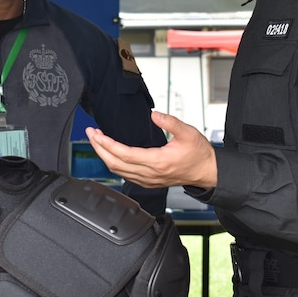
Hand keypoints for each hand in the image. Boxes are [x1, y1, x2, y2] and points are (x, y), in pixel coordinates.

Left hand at [84, 111, 216, 188]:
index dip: (108, 144)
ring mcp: (148, 180)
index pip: (125, 154)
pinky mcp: (148, 182)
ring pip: (118, 171)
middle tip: (90, 133)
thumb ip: (170, 122)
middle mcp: (150, 174)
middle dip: (99, 148)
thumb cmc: (199, 153)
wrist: (207, 171)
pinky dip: (113, 163)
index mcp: (158, 161)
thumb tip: (154, 114)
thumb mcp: (188, 132)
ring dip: (104, 156)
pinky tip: (109, 154)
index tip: (97, 133)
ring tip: (96, 141)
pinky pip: (125, 175)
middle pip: (116, 164)